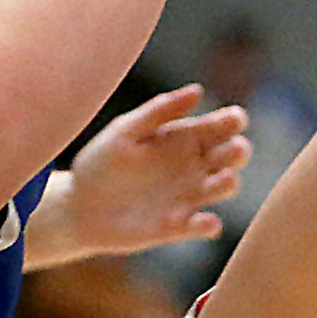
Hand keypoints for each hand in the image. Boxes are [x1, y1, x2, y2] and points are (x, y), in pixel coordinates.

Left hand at [59, 85, 248, 253]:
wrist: (78, 207)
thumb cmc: (100, 163)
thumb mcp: (125, 131)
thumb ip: (158, 111)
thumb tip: (198, 91)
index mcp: (183, 137)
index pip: (219, 126)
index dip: (232, 121)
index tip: (235, 119)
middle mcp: (193, 166)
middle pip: (229, 155)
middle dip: (238, 151)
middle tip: (236, 148)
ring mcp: (188, 196)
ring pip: (221, 188)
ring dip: (228, 184)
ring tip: (225, 179)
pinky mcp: (178, 226)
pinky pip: (201, 226)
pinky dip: (208, 225)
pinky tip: (206, 221)